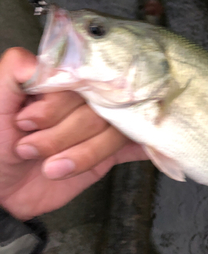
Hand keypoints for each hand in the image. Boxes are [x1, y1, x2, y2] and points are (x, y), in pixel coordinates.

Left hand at [0, 48, 147, 220]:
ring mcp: (97, 127)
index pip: (78, 81)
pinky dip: (141, 147)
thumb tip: (46, 59)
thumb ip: (15, 70)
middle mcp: (82, 101)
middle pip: (98, 107)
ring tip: (49, 168)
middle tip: (28, 148)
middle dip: (62, 135)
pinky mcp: (107, 154)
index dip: (56, 106)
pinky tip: (147, 148)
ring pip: (114, 132)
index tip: (25, 122)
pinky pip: (133, 147)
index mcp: (59, 84)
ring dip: (81, 154)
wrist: (0, 194)